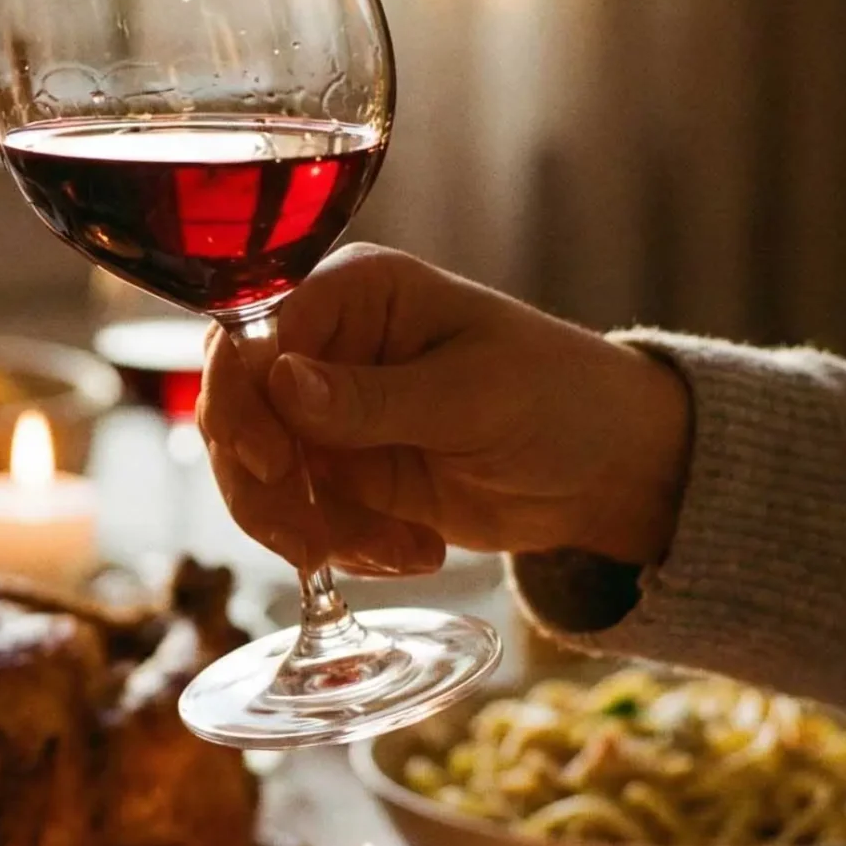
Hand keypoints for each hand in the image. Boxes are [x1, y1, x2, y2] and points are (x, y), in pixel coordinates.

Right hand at [197, 244, 690, 575]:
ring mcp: (328, 413)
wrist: (607, 469)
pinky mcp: (342, 472)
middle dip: (268, 486)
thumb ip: (373, 397)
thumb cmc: (559, 398)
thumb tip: (281, 382)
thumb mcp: (472, 396)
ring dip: (312, 527)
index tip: (269, 462)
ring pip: (258, 475)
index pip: (253, 333)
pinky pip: (301, 515)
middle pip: (237, 408)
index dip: (242, 397)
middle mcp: (328, 345)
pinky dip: (344, 547)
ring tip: (395, 552)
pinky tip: (414, 552)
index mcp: (357, 293)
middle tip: (316, 541)